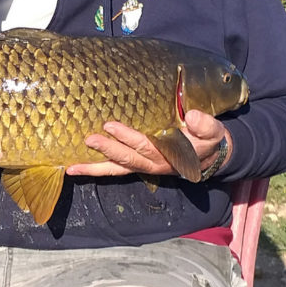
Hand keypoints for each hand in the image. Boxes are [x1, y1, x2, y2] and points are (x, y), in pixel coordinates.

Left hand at [64, 109, 230, 178]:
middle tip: (89, 138)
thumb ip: (205, 125)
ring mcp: (142, 166)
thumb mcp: (213, 131)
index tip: (110, 125)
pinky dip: (94, 170)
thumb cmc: (207, 139)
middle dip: (107, 150)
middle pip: (126, 159)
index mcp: (169, 155)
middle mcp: (152, 164)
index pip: (145, 146)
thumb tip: (193, 116)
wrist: (210, 155)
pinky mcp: (135, 165)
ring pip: (116, 169)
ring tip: (72, 166)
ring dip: (94, 167)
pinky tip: (74, 168)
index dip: (128, 137)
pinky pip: (113, 170)